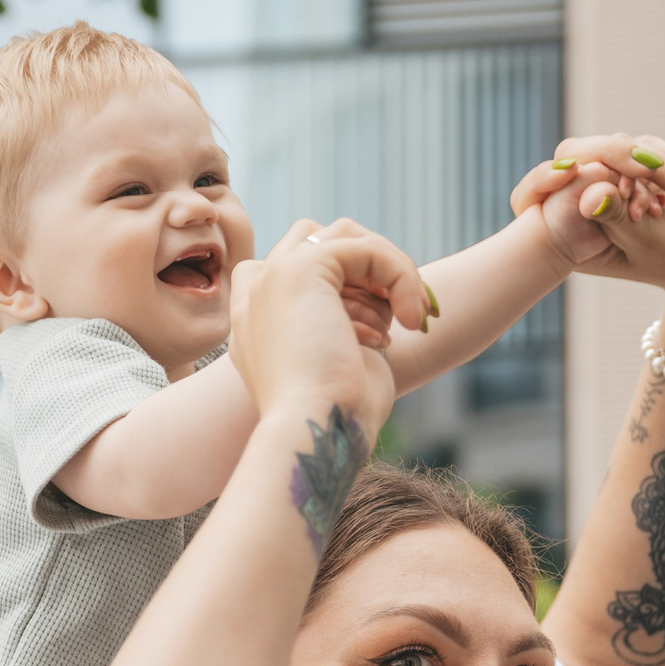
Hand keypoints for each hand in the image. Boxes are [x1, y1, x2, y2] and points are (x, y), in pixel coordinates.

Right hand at [229, 222, 415, 432]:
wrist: (316, 430)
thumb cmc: (337, 414)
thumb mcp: (340, 360)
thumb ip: (346, 324)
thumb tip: (388, 301)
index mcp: (255, 320)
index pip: (293, 265)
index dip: (342, 282)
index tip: (368, 333)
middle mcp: (257, 294)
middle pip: (319, 239)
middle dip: (367, 268)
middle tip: (396, 314)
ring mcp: (272, 276)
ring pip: (344, 235)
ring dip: (385, 268)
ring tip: (403, 315)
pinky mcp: (300, 270)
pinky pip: (365, 249)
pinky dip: (399, 276)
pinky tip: (409, 318)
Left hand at [512, 133, 664, 308]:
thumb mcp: (650, 241)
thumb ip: (618, 217)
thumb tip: (589, 191)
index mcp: (572, 234)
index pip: (536, 192)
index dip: (545, 177)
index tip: (565, 171)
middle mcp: (586, 206)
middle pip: (578, 154)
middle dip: (619, 161)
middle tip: (650, 172)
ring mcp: (613, 183)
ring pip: (616, 145)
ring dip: (654, 168)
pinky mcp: (638, 167)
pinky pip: (646, 143)